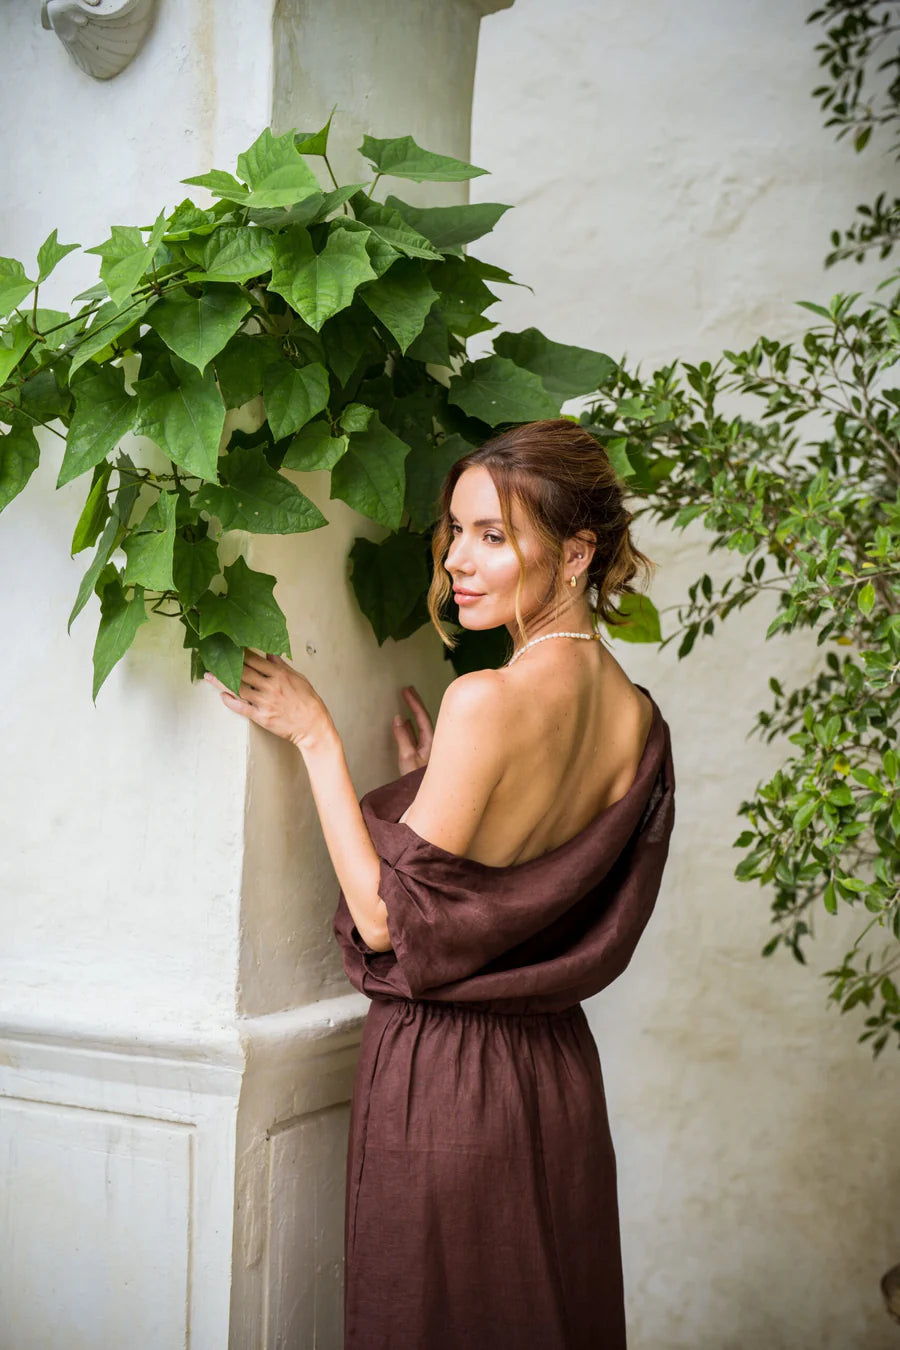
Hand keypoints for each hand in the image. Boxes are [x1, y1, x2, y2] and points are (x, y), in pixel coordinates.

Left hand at [204, 650, 332, 748]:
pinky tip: (221, 695)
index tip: (230, 646)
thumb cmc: (309, 702)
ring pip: (238, 688)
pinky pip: (241, 707)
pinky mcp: (261, 717)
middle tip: (214, 657)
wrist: (313, 726)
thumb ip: (282, 666)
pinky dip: (230, 701)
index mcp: (280, 675)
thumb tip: (270, 653)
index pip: (255, 660)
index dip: (240, 653)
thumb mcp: (298, 678)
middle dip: (227, 663)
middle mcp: (270, 687)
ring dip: (221, 681)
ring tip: (209, 675)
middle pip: (243, 672)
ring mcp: (264, 702)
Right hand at [392, 684, 433, 773]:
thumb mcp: (407, 759)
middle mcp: (434, 744)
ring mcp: (430, 750)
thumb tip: (399, 718)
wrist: (431, 799)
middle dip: (416, 704)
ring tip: (409, 701)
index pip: (422, 716)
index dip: (414, 702)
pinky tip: (408, 723)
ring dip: (414, 714)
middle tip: (408, 690)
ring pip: (422, 726)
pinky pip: (418, 735)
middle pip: (425, 718)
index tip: (406, 690)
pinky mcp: (426, 757)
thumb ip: (403, 738)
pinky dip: (412, 726)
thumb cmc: (420, 781)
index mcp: (432, 741)